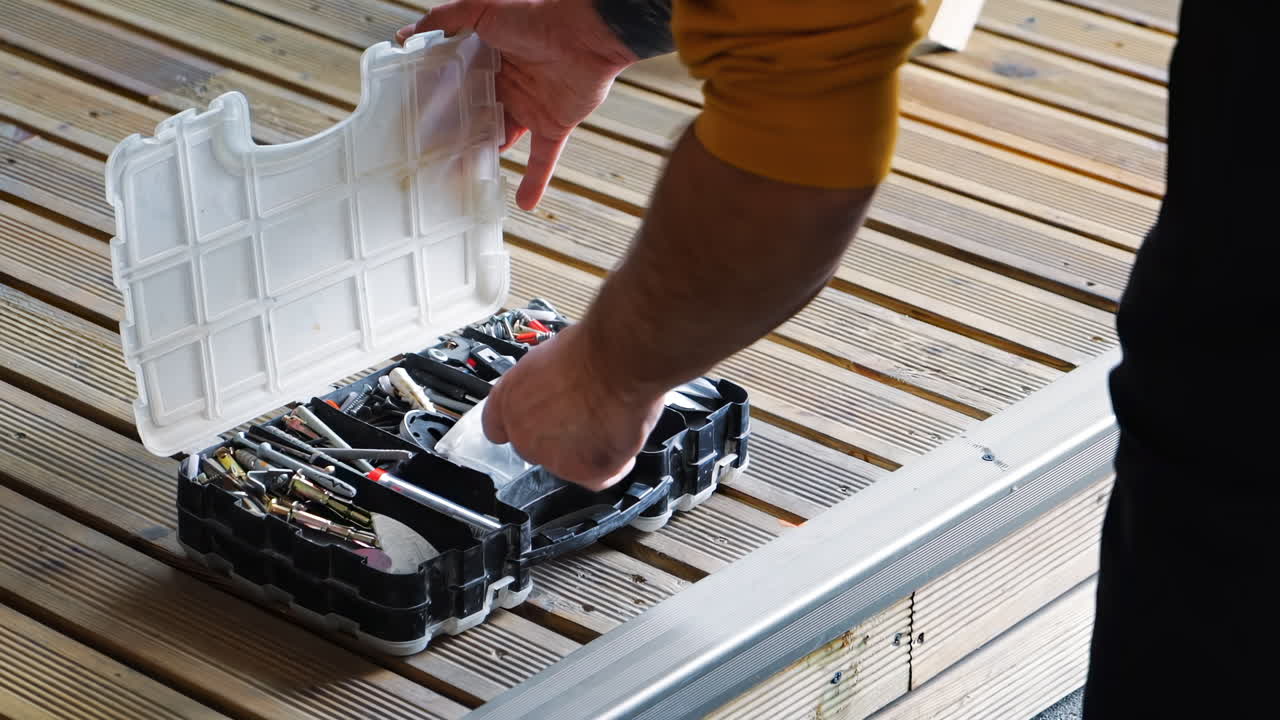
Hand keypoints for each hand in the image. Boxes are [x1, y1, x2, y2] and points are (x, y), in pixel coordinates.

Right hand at [397, 0, 636, 209]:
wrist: (586, 31)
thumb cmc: (536, 13)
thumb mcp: (482, 9)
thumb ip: (446, 19)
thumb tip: (408, 34)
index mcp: (489, 57)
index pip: (457, 83)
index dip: (439, 99)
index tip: (417, 117)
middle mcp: (508, 83)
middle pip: (476, 114)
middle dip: (456, 134)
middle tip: (432, 154)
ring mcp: (531, 105)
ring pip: (502, 138)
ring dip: (485, 158)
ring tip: (462, 181)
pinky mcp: (554, 124)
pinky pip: (543, 158)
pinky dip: (535, 180)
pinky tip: (524, 202)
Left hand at [482, 324, 664, 489]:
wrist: (618, 363)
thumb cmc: (590, 352)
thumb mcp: (550, 358)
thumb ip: (544, 385)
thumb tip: (555, 389)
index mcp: (508, 401)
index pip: (497, 426)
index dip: (520, 424)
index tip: (533, 422)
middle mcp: (523, 434)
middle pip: (538, 446)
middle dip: (560, 435)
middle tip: (586, 413)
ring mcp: (551, 459)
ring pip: (569, 463)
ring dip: (587, 448)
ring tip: (608, 417)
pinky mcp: (583, 474)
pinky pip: (599, 477)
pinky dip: (613, 463)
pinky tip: (619, 437)